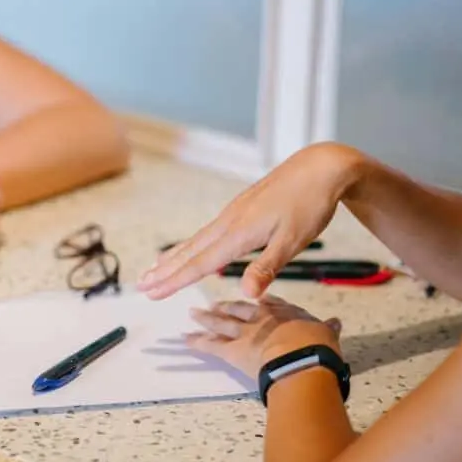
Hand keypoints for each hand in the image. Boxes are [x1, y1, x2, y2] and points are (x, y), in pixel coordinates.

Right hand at [138, 142, 365, 299]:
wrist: (321, 167)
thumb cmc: (310, 205)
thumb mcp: (293, 240)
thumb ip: (266, 268)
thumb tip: (245, 294)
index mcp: (240, 233)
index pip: (200, 263)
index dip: (175, 280)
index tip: (152, 292)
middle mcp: (230, 221)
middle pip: (190, 251)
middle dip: (165, 270)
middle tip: (140, 285)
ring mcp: (233, 213)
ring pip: (197, 239)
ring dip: (174, 257)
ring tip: (154, 268)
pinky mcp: (241, 208)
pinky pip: (208, 231)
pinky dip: (192, 244)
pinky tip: (191, 248)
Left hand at [187, 295, 342, 379]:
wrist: (302, 360)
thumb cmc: (317, 348)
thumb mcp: (327, 334)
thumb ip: (328, 328)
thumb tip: (336, 323)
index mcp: (285, 313)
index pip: (270, 303)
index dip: (261, 302)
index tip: (255, 299)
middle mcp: (261, 318)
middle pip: (240, 309)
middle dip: (227, 307)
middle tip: (215, 305)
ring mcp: (244, 333)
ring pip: (221, 323)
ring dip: (206, 319)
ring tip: (194, 314)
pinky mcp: (232, 351)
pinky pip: (210, 345)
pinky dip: (197, 342)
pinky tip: (185, 339)